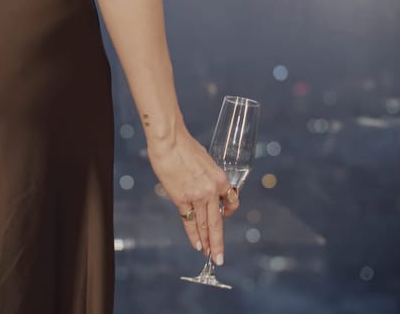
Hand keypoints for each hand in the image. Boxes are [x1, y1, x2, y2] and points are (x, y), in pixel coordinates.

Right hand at [146, 126, 240, 264]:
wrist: (169, 142)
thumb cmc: (185, 146)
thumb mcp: (205, 160)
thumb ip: (208, 176)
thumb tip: (204, 185)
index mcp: (220, 179)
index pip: (230, 202)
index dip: (228, 212)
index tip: (225, 216)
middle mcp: (211, 191)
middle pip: (217, 222)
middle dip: (218, 241)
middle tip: (219, 256)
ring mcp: (197, 197)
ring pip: (205, 225)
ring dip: (207, 242)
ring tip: (209, 254)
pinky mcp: (181, 199)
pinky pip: (189, 221)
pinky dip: (193, 234)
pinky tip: (197, 244)